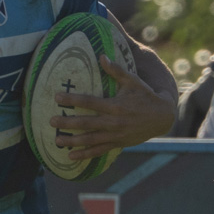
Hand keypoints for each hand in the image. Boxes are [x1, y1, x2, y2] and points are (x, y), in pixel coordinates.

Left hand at [49, 54, 176, 159]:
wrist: (162, 117)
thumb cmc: (145, 96)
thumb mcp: (133, 81)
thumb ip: (116, 70)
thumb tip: (102, 56)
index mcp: (115, 105)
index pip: (89, 102)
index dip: (72, 100)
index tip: (57, 98)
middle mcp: (114, 122)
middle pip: (86, 123)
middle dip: (67, 123)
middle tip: (51, 121)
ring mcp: (115, 135)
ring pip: (90, 140)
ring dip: (72, 141)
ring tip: (56, 140)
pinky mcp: (118, 143)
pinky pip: (99, 151)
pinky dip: (85, 155)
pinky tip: (71, 156)